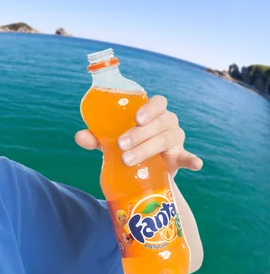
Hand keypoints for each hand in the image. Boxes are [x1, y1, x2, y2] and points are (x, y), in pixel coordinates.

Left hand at [75, 95, 202, 177]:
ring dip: (147, 148)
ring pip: (166, 139)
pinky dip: (192, 159)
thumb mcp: (109, 141)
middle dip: (139, 134)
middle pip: (159, 123)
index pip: (158, 102)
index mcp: (152, 113)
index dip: (149, 108)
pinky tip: (195, 163)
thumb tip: (80, 136)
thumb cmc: (126, 145)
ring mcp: (176, 140)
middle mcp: (167, 122)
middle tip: (120, 146)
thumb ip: (95, 138)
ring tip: (127, 160)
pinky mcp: (179, 158)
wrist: (141, 170)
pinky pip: (188, 157)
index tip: (136, 118)